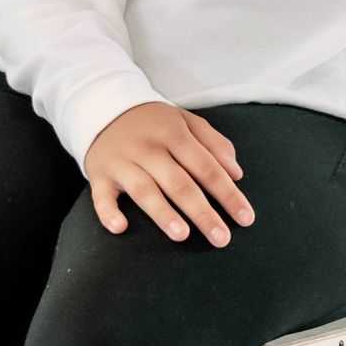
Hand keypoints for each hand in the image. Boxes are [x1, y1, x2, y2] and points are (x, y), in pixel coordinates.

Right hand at [83, 102, 255, 245]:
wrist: (103, 106)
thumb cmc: (153, 122)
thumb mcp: (186, 121)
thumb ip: (214, 143)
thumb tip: (236, 173)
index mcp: (174, 133)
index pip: (207, 167)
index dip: (228, 193)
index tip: (246, 218)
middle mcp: (148, 148)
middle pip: (179, 183)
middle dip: (202, 212)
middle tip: (221, 239)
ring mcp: (122, 162)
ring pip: (144, 190)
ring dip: (162, 213)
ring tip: (182, 235)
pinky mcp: (99, 174)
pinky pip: (101, 196)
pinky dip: (108, 213)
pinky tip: (120, 228)